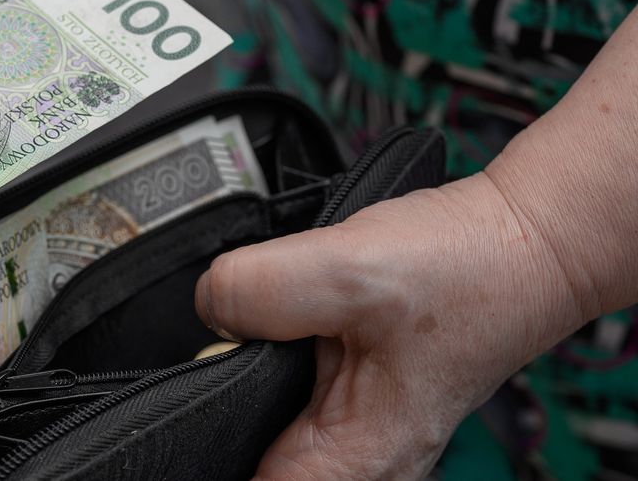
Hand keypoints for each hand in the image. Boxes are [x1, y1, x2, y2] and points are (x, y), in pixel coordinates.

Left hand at [195, 172, 594, 478]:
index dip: (206, 454)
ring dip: (250, 374)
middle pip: (251, 451)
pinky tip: (275, 319)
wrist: (521, 236)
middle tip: (229, 346)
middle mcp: (358, 456)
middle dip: (224, 405)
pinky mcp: (355, 386)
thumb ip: (256, 290)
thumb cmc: (466, 268)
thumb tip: (206, 304)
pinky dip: (270, 350)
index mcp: (354, 459)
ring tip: (260, 325)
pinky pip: (286, 383)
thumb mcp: (346, 269)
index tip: (174, 425)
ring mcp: (358, 423)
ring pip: (265, 415)